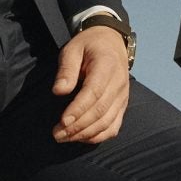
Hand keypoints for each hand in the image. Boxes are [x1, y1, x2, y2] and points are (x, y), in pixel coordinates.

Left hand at [51, 25, 130, 144]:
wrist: (112, 42)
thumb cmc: (88, 46)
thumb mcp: (72, 49)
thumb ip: (66, 69)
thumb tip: (58, 91)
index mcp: (107, 66)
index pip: (94, 93)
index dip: (78, 109)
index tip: (62, 121)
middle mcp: (118, 84)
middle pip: (100, 111)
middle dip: (78, 126)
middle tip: (57, 134)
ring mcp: (123, 97)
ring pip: (107, 123)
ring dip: (85, 134)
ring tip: (64, 138)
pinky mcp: (122, 106)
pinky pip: (113, 127)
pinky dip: (98, 137)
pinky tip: (81, 138)